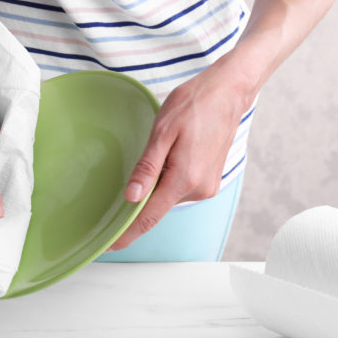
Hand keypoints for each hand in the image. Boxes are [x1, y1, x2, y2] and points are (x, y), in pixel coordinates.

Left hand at [108, 55, 254, 250]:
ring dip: (155, 186)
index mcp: (184, 179)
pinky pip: (179, 188)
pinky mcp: (209, 180)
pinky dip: (168, 181)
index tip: (109, 246)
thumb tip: (131, 197)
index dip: (127, 234)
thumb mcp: (163, 132)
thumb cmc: (195, 104)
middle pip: (157, 207)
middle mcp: (199, 189)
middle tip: (124, 180)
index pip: (149, 217)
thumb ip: (147, 168)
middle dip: (138, 201)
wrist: (228, 91)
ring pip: (168, 196)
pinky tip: (169, 157)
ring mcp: (207, 186)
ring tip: (158, 152)